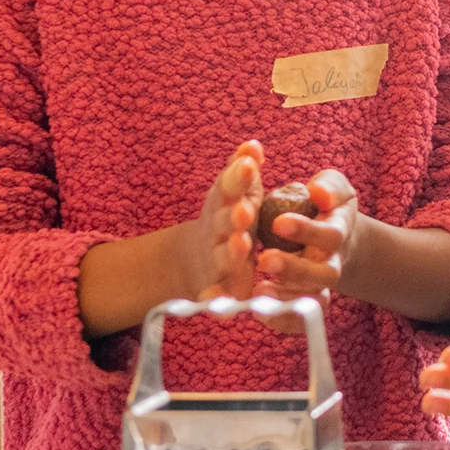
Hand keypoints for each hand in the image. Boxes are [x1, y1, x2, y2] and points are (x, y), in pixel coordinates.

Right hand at [183, 140, 264, 300]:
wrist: (197, 257)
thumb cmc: (230, 217)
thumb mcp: (237, 192)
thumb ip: (242, 171)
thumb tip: (252, 144)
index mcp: (224, 204)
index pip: (229, 187)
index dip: (238, 177)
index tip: (249, 165)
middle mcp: (216, 230)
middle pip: (223, 222)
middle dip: (234, 216)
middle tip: (246, 210)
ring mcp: (214, 259)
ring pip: (222, 257)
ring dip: (230, 252)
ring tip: (242, 246)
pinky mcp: (216, 288)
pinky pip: (216, 295)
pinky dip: (217, 300)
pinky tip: (225, 305)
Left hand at [255, 169, 359, 308]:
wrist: (333, 235)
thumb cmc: (328, 205)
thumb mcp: (334, 187)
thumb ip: (330, 187)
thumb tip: (318, 192)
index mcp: (338, 233)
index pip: (330, 235)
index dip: (308, 231)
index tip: (279, 222)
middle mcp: (331, 263)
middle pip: (324, 275)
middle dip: (295, 269)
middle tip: (265, 259)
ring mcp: (319, 286)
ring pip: (312, 300)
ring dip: (286, 298)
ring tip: (258, 289)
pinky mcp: (303, 301)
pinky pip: (299, 321)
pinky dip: (281, 321)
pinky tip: (257, 310)